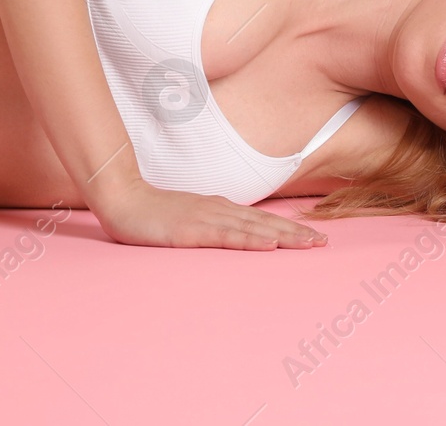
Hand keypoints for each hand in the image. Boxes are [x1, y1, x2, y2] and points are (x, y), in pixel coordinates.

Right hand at [96, 178, 329, 249]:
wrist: (122, 199)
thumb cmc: (151, 213)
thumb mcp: (187, 218)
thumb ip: (209, 225)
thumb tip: (232, 234)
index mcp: (219, 208)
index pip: (261, 221)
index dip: (289, 229)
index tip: (313, 237)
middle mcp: (219, 210)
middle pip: (265, 224)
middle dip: (296, 234)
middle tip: (324, 243)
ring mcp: (207, 218)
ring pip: (253, 230)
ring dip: (284, 237)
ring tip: (309, 245)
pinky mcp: (192, 230)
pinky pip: (227, 237)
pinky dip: (251, 241)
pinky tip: (269, 245)